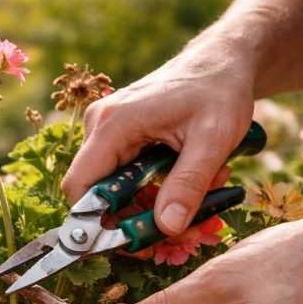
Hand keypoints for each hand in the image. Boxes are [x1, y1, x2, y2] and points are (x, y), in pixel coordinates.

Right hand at [61, 39, 254, 235]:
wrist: (223, 62)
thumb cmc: (220, 91)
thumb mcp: (214, 140)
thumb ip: (188, 185)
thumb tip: (167, 228)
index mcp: (113, 124)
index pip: (80, 187)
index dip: (94, 222)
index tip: (130, 242)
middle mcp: (100, 126)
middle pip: (97, 193)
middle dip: (134, 217)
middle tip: (177, 227)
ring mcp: (107, 130)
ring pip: (113, 188)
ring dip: (150, 203)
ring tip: (195, 193)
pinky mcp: (119, 136)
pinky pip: (124, 176)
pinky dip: (152, 189)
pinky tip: (184, 178)